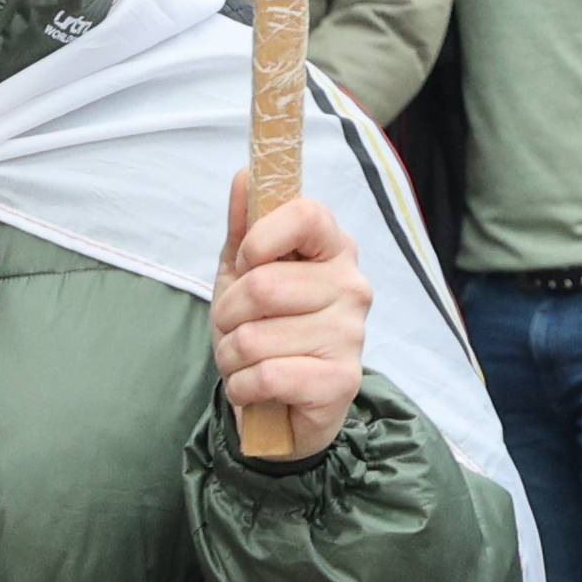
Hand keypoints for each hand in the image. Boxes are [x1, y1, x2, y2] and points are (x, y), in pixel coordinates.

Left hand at [215, 175, 373, 441]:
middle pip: (264, 284)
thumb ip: (245, 227)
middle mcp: (352, 286)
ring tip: (246, 362)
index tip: (248, 262)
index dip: (261, 238)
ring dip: (232, 357)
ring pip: (257, 336)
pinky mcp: (342, 381)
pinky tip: (255, 389)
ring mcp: (352, 334)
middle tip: (236, 329)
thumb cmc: (264, 329)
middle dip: (228, 315)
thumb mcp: (245, 275)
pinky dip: (244, 387)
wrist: (281, 405)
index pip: (306, 213)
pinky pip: (269, 376)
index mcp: (334, 249)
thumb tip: (244, 175)